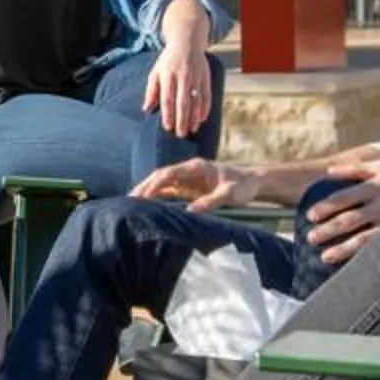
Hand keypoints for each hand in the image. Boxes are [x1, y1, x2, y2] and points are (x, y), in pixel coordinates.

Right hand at [133, 157, 253, 211]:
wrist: (251, 182)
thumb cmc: (242, 186)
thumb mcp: (229, 194)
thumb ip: (211, 202)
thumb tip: (190, 212)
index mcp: (196, 167)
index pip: (169, 173)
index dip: (154, 184)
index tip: (143, 196)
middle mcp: (188, 171)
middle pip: (160, 177)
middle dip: (144, 188)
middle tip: (128, 202)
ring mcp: (187, 179)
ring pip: (161, 184)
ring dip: (147, 194)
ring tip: (131, 206)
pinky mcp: (188, 189)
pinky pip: (168, 192)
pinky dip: (156, 199)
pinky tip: (147, 209)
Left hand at [141, 0, 213, 135]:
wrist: (187, 41)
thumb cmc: (168, 61)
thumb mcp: (156, 72)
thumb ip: (151, 91)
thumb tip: (146, 109)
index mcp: (168, 75)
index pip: (167, 98)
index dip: (168, 114)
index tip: (167, 127)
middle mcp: (183, 76)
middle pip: (183, 102)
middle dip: (181, 119)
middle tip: (180, 134)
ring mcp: (196, 76)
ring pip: (196, 100)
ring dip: (194, 117)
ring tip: (191, 130)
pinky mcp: (206, 77)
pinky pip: (207, 95)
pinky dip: (205, 108)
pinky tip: (202, 119)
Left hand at [301, 164, 379, 265]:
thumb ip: (356, 169)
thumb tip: (329, 172)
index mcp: (377, 185)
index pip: (345, 196)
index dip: (326, 206)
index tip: (310, 215)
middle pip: (349, 218)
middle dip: (328, 229)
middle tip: (310, 237)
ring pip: (363, 237)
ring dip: (342, 247)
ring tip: (324, 256)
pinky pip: (379, 248)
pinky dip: (363, 256)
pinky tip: (351, 264)